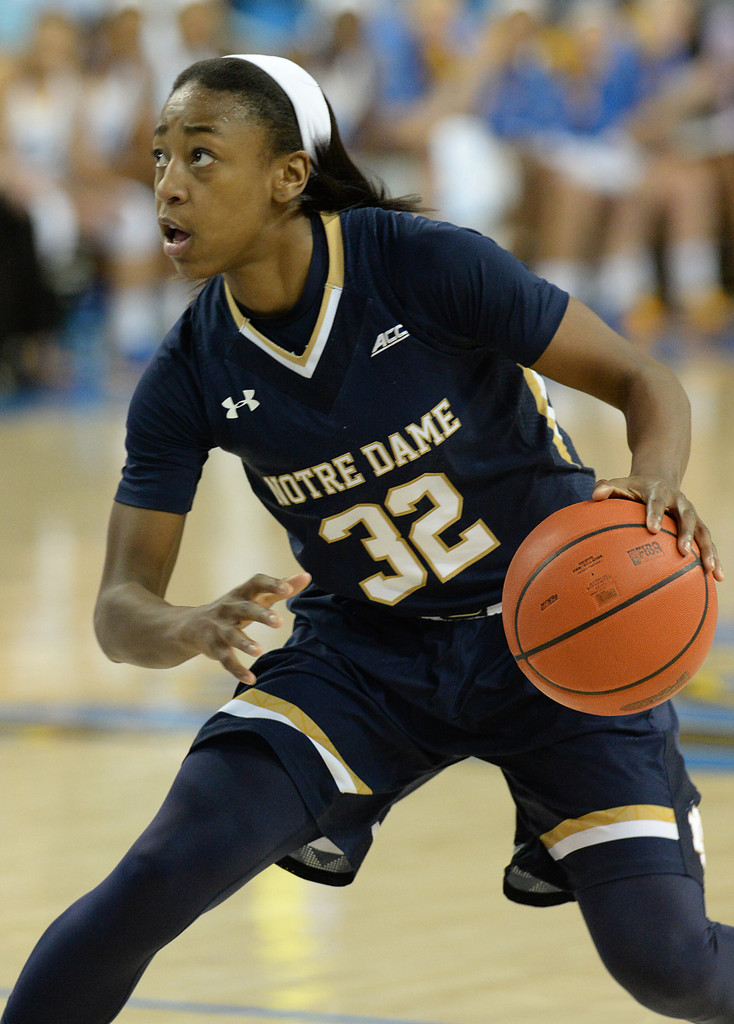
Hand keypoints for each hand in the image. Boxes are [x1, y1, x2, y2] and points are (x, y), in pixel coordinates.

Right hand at [176, 571, 310, 683]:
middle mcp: (229, 608)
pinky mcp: (214, 648)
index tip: (288, 588)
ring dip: (244, 643)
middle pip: (245, 609)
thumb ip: (280, 588)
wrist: (191, 625)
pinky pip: (226, 660)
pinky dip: (237, 670)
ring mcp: (219, 629)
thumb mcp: (254, 596)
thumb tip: (307, 576)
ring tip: (259, 650)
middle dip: (260, 614)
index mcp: (242, 593)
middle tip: (278, 621)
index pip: (256, 583)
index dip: (271, 584)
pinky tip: (252, 679)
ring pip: (231, 636)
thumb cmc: (234, 608)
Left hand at [592, 477, 723, 580]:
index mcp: (659, 492)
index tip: (653, 529)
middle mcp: (680, 502)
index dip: (656, 514)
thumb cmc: (634, 488)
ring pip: (702, 531)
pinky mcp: (698, 525)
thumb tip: (595, 496)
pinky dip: (714, 558)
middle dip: (685, 533)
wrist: (659, 479)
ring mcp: (691, 514)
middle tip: (682, 551)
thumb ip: (606, 488)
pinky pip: (707, 542)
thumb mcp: (620, 483)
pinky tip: (717, 577)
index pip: (657, 502)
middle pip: (686, 517)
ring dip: (708, 550)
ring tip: (709, 570)